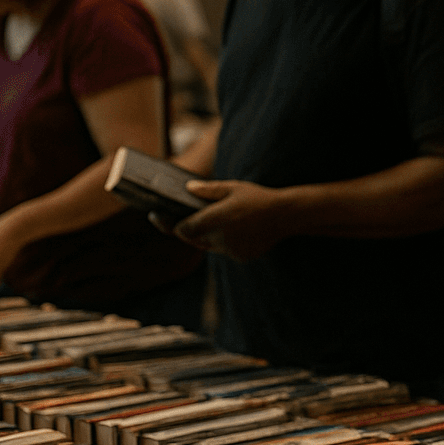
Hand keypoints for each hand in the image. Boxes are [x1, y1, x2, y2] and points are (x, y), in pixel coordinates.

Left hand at [174, 179, 289, 261]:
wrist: (285, 215)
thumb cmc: (258, 198)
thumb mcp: (233, 187)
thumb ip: (208, 190)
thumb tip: (188, 188)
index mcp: (214, 220)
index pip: (182, 230)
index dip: (170, 225)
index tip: (158, 217)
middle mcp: (219, 238)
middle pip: (193, 239)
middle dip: (190, 229)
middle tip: (188, 217)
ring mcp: (230, 250)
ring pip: (209, 245)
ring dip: (208, 236)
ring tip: (219, 220)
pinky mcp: (241, 256)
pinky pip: (225, 250)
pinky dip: (225, 242)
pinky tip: (236, 229)